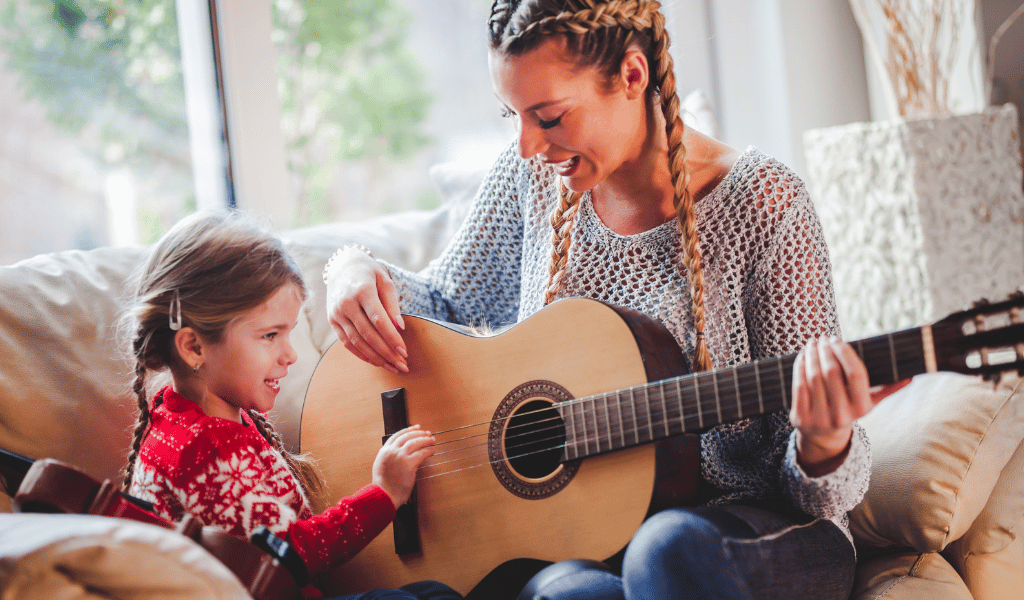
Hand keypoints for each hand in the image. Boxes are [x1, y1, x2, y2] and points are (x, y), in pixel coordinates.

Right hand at [325, 247, 407, 372]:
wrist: (342, 266)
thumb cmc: (369, 273)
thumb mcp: (385, 280)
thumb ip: (392, 304)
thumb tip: (400, 327)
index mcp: (362, 291)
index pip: (379, 320)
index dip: (392, 338)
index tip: (404, 351)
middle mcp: (346, 303)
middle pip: (368, 334)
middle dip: (386, 353)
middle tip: (402, 365)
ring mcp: (336, 313)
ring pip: (356, 342)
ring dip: (375, 358)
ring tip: (391, 367)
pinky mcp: (332, 321)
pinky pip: (346, 342)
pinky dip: (361, 354)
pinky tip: (375, 361)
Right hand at [372, 425, 435, 506]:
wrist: (383, 495)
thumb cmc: (384, 485)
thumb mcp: (381, 466)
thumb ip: (390, 457)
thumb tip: (402, 451)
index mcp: (384, 451)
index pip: (398, 435)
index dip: (409, 430)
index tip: (417, 428)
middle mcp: (392, 451)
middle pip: (408, 436)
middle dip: (419, 433)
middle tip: (427, 433)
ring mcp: (400, 457)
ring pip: (416, 442)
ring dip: (426, 440)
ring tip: (432, 440)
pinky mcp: (409, 464)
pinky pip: (422, 453)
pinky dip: (428, 451)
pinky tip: (432, 451)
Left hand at [790, 337, 896, 475]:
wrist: (824, 436)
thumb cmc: (849, 409)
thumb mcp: (870, 402)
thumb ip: (888, 388)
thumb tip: (910, 377)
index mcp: (861, 408)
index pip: (856, 374)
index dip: (844, 353)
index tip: (836, 339)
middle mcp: (841, 415)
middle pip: (831, 373)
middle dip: (825, 351)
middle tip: (822, 338)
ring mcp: (819, 418)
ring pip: (813, 378)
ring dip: (811, 355)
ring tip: (812, 344)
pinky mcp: (800, 418)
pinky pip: (798, 386)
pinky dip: (799, 368)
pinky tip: (802, 357)